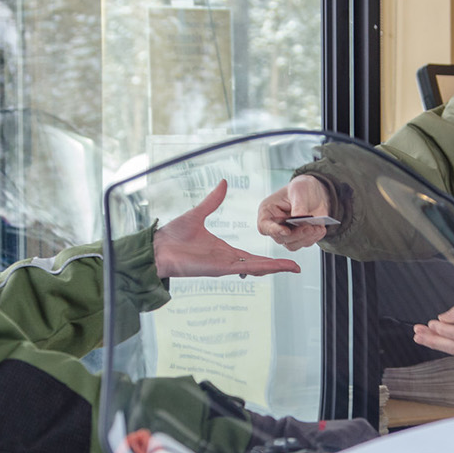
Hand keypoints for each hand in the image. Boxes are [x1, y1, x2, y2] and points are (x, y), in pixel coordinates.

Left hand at [154, 180, 301, 278]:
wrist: (158, 247)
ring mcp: (223, 265)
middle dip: (277, 266)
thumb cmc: (172, 235)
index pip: (250, 256)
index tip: (282, 259)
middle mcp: (226, 259)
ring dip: (273, 268)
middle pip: (258, 264)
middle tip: (295, 268)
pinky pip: (242, 268)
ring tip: (291, 268)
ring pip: (254, 268)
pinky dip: (259, 268)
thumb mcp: (197, 214)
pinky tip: (271, 268)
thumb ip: (213, 201)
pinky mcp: (218, 268)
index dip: (267, 258)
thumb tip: (223, 184)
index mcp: (223, 249)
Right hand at [256, 175, 331, 250]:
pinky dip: (314, 238)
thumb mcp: (299, 190)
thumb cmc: (301, 188)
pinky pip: (305, 243)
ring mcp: (287, 233)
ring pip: (293, 244)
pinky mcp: (299, 237)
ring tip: (318, 228)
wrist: (316, 193)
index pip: (265, 226)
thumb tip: (299, 217)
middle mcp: (275, 225)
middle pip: (281, 238)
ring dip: (307, 238)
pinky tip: (320, 229)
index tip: (287, 231)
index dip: (274, 230)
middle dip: (297, 234)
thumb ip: (298, 205)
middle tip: (309, 228)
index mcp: (268, 211)